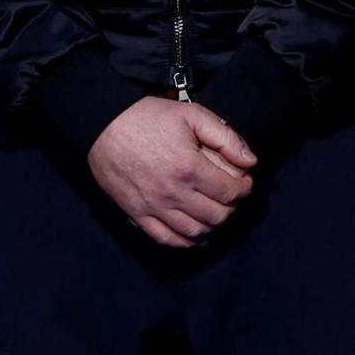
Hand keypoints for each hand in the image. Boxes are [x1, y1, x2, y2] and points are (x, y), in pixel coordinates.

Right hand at [86, 97, 258, 247]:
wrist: (103, 124)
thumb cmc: (147, 116)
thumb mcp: (191, 114)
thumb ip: (225, 137)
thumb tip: (250, 162)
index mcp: (189, 168)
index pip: (230, 192)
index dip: (243, 188)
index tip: (243, 182)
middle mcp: (174, 193)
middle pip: (216, 216)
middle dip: (230, 207)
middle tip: (228, 196)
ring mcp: (154, 207)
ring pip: (195, 232)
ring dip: (211, 225)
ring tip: (213, 212)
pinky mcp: (137, 214)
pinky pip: (167, 238)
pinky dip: (185, 241)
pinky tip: (193, 233)